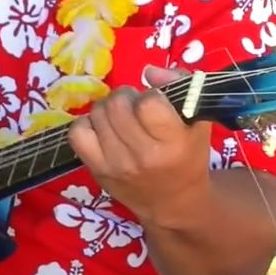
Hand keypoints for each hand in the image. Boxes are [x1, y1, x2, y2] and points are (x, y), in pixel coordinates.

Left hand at [67, 66, 211, 225]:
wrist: (173, 202)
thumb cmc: (188, 156)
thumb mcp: (197, 121)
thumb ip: (180, 85)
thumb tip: (149, 72)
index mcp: (173, 143)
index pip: (148, 103)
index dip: (151, 95)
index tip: (156, 104)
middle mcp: (143, 156)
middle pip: (118, 104)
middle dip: (127, 98)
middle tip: (136, 107)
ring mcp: (116, 164)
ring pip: (98, 113)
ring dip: (109, 108)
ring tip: (122, 118)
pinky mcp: (97, 170)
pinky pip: (78, 133)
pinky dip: (88, 124)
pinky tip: (103, 130)